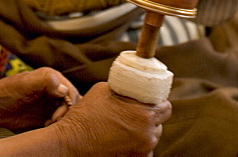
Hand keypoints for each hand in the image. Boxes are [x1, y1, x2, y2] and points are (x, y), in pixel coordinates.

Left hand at [0, 68, 80, 130]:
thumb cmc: (5, 92)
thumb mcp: (24, 84)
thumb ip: (45, 81)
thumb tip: (63, 89)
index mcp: (51, 77)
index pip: (70, 91)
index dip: (67, 104)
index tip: (55, 116)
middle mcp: (53, 88)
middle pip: (73, 102)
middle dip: (66, 113)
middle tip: (52, 122)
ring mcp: (50, 102)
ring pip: (68, 112)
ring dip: (62, 120)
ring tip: (49, 125)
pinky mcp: (46, 115)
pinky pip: (60, 121)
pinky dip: (57, 126)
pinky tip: (46, 127)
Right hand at [52, 83, 169, 155]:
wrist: (71, 142)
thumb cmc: (86, 115)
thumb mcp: (104, 90)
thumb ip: (124, 90)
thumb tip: (131, 88)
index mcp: (144, 115)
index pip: (166, 108)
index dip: (159, 103)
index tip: (150, 102)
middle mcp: (148, 136)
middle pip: (159, 125)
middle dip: (149, 119)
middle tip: (133, 115)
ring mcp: (142, 152)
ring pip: (150, 139)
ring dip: (142, 134)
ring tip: (124, 129)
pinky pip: (142, 152)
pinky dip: (135, 146)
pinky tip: (121, 141)